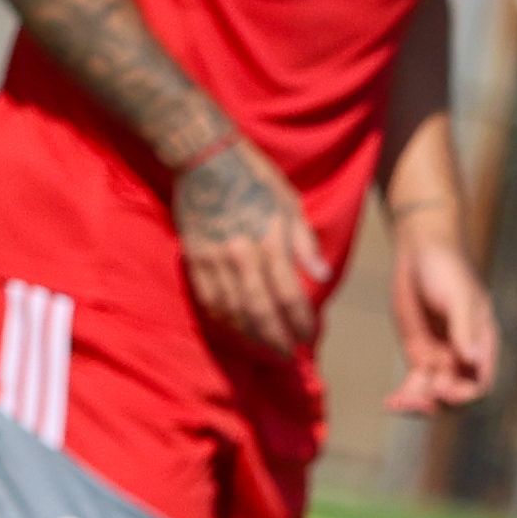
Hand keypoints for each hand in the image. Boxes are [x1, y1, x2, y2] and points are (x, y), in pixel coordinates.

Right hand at [172, 136, 321, 353]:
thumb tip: (323, 278)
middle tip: (288, 358)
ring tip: (264, 351)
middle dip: (276, 340)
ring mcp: (214, 259)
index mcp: (270, 241)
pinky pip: (207, 300)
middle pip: (260, 311)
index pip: (289, 296)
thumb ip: (305, 244)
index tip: (309, 337)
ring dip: (249, 337)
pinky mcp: (193, 258)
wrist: (203, 158)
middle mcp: (241, 255)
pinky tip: (234, 331)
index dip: (301, 323)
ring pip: (231, 311)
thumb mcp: (289, 204)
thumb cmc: (255, 178)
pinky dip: (222, 321)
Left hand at [380, 210, 497, 414]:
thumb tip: (472, 360)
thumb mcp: (458, 296)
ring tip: (398, 403)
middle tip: (416, 397)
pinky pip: (415, 383)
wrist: (421, 250)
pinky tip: (391, 402)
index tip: (441, 387)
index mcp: (481, 343)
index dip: (464, 394)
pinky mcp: (419, 352)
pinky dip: (405, 396)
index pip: (480, 382)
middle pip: (456, 395)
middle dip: (438, 401)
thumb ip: (465, 328)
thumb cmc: (446, 267)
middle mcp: (463, 354)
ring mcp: (440, 355)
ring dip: (418, 403)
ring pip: (434, 394)